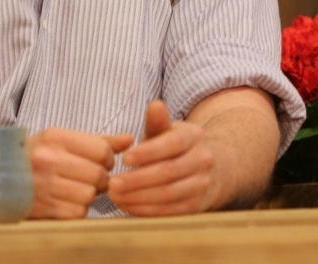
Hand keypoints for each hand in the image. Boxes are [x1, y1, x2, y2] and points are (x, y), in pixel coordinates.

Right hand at [27, 128, 132, 218]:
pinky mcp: (41, 208)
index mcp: (56, 137)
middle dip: (101, 178)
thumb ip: (99, 141)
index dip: (107, 159)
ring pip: (90, 195)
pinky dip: (77, 209)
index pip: (102, 150)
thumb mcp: (63, 140)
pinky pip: (77, 213)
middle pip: (99, 174)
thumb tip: (129, 139)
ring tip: (77, 188)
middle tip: (90, 178)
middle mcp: (48, 160)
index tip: (100, 162)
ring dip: (89, 195)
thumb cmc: (39, 156)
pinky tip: (67, 200)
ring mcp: (42, 185)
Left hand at [107, 99, 216, 215]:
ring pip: (168, 194)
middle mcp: (203, 159)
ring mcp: (202, 184)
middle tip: (112, 184)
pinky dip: (146, 210)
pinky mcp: (197, 205)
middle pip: (168, 172)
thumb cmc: (175, 148)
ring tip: (115, 196)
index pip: (172, 144)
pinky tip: (127, 205)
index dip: (148, 152)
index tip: (124, 158)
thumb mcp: (167, 131)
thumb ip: (157, 121)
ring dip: (138, 197)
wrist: (205, 169)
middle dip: (137, 180)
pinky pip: (169, 211)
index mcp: (194, 136)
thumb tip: (155, 105)